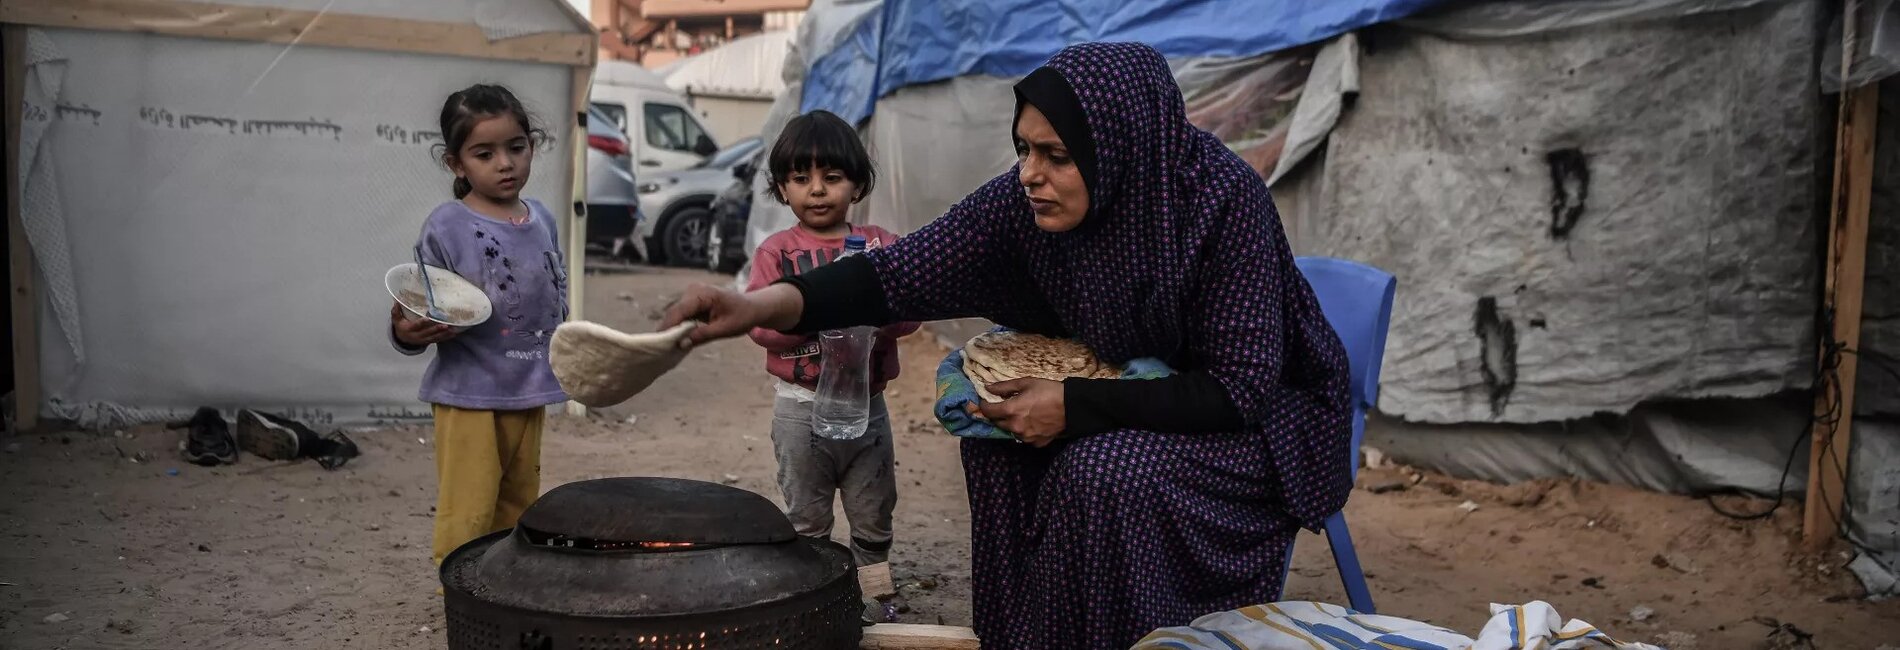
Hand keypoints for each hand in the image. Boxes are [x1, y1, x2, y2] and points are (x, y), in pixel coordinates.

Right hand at [391, 301, 455, 346]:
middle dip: (437, 329)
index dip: (422, 323)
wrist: (403, 340)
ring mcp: (423, 339)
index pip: (416, 326)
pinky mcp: (428, 341)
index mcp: (409, 329)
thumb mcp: (397, 320)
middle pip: (428, 332)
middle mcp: (417, 335)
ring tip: (452, 330)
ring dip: (443, 334)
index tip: (428, 318)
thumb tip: (397, 301)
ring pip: (434, 337)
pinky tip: (453, 334)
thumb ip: (396, 311)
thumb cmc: (401, 326)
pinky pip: (438, 340)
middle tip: (445, 325)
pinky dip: (446, 337)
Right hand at [662, 283, 801, 347]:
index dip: (668, 328)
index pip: (679, 311)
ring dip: (673, 330)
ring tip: (667, 347)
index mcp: (703, 293)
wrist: (753, 307)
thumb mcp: (725, 329)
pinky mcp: (691, 300)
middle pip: (674, 313)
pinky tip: (676, 340)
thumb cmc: (742, 316)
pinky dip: (679, 327)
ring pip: (675, 315)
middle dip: (668, 331)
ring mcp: (691, 294)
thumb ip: (702, 335)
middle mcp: (693, 290)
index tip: (659, 344)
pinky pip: (681, 315)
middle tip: (661, 350)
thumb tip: (681, 344)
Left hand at [976, 378, 1066, 446]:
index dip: (984, 405)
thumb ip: (1004, 387)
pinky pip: (1024, 437)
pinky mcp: (1036, 443)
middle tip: (1005, 406)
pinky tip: (1032, 423)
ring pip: (1010, 431)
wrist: (1072, 407)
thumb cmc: (1049, 391)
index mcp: (1011, 411)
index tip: (986, 400)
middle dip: (998, 414)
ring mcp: (1025, 437)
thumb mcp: (1026, 383)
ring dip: (1011, 423)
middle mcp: (1015, 427)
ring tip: (1022, 414)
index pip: (988, 411)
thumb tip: (988, 388)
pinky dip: (1024, 431)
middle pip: (997, 423)